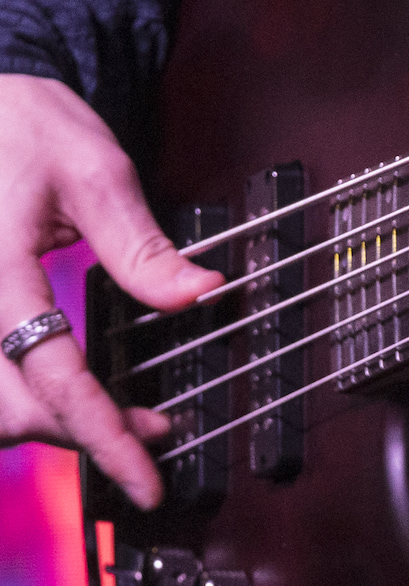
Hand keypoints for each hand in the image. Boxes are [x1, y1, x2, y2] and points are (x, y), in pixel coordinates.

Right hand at [0, 74, 223, 509]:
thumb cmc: (31, 126)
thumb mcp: (98, 175)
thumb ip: (143, 248)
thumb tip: (199, 296)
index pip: (51, 374)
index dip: (102, 433)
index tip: (146, 474)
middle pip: (13, 408)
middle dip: (86, 436)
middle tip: (155, 436)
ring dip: (61, 424)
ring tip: (126, 422)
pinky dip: (42, 399)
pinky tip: (85, 394)